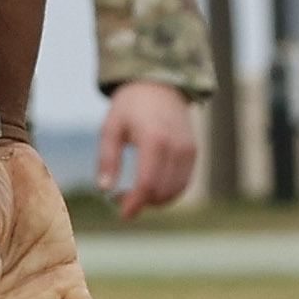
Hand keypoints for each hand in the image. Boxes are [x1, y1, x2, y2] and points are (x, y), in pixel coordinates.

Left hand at [97, 79, 200, 214]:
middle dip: (142, 202)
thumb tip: (105, 189)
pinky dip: (168, 192)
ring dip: (155, 200)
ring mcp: (188, 150)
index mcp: (154, 139)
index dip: (135, 203)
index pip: (147, 183)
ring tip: (135, 191)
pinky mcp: (193, 153)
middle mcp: (176, 147)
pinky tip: (150, 186)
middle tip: (121, 197)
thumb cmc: (130, 105)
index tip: (122, 214)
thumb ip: (107, 159)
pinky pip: (184, 183)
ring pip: (175, 191)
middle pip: (162, 191)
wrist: (160, 85)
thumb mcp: (111, 128)